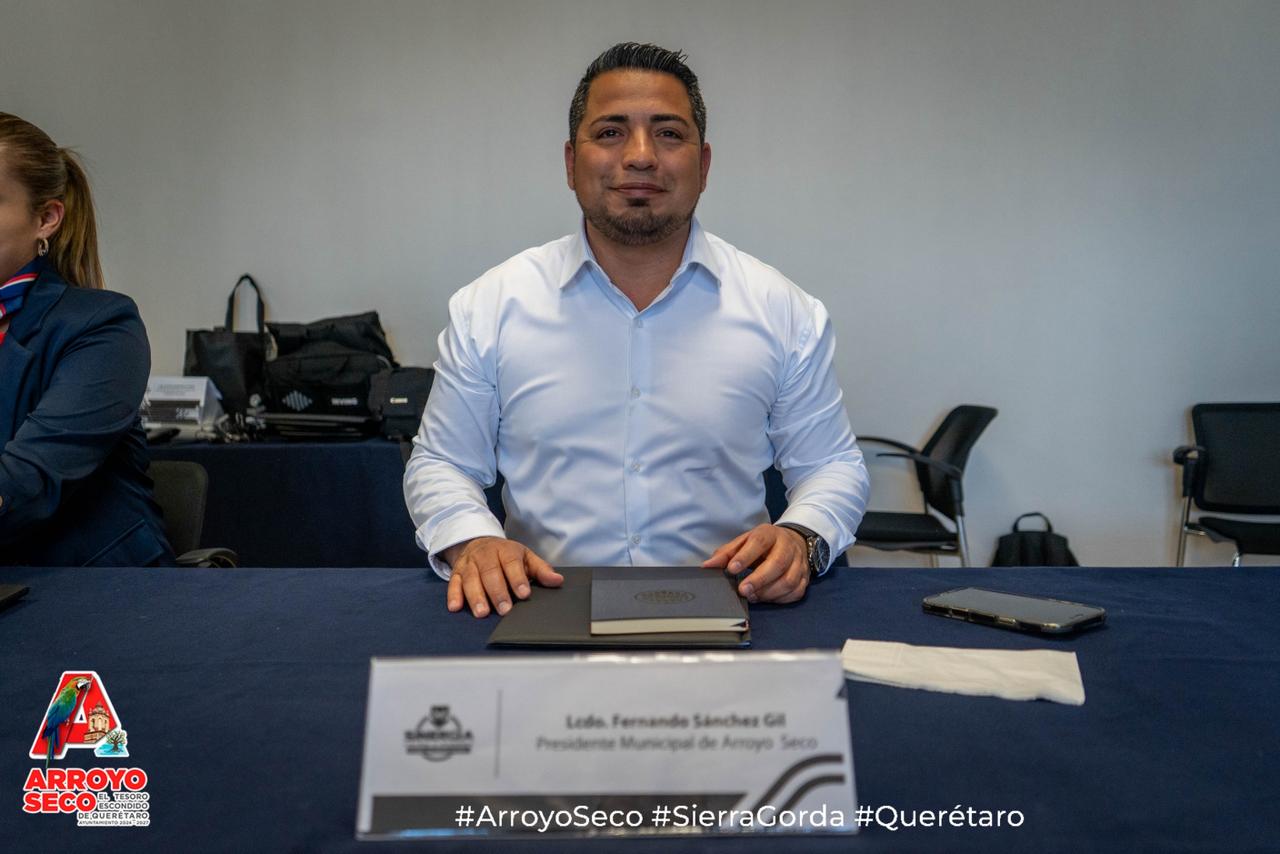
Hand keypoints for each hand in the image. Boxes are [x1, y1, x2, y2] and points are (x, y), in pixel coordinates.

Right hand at [440, 536, 562, 617]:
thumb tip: (557, 581)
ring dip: (476, 596)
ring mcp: (469, 564)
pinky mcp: (456, 572)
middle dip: (497, 592)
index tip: (524, 593)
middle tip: (504, 609)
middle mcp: (485, 555)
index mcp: (505, 550)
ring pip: (471, 579)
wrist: (478, 542)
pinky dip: (453, 595)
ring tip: (482, 613)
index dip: (517, 578)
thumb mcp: (525, 557)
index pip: (512, 563)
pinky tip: (456, 607)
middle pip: (490, 572)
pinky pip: (453, 583)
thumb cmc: (506, 555)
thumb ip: (540, 570)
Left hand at [702, 524, 809, 603]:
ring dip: (769, 592)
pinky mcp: (805, 577)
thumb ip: (726, 553)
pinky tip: (767, 598)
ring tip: (753, 596)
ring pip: (789, 580)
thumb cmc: (763, 544)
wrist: (794, 541)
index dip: (746, 556)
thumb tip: (707, 566)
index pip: (759, 542)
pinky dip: (781, 598)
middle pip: (777, 563)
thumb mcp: (744, 542)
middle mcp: (788, 546)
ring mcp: (799, 562)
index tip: (732, 569)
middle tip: (742, 590)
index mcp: (770, 534)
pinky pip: (796, 591)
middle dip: (759, 579)